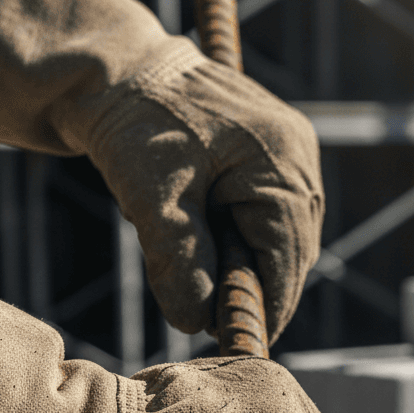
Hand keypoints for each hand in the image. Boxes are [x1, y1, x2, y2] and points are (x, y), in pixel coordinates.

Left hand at [0, 0, 322, 343]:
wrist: (115, 70)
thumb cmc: (134, 124)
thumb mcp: (153, 198)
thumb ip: (181, 262)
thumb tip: (197, 322)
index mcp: (280, 160)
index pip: (288, 256)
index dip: (267, 305)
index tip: (242, 342)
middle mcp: (298, 156)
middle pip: (292, 248)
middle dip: (256, 286)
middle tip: (213, 318)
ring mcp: (290, 153)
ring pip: (282, 234)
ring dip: (248, 262)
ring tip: (204, 280)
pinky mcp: (272, 155)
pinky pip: (269, 212)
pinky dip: (242, 238)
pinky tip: (208, 243)